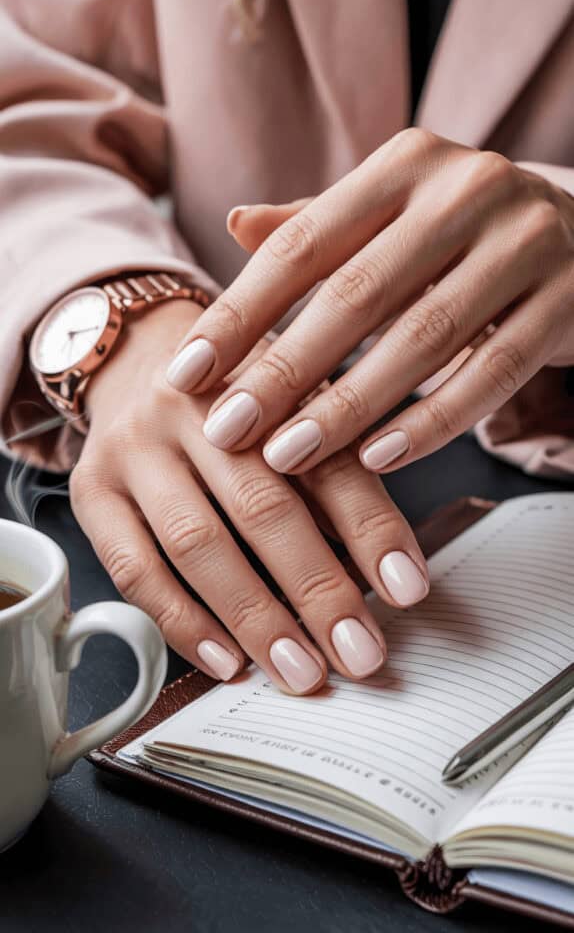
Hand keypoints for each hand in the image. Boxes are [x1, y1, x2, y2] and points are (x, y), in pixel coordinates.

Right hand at [71, 299, 428, 694]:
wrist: (136, 356)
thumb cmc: (235, 398)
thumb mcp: (294, 408)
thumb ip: (335, 475)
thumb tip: (383, 574)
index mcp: (263, 379)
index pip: (327, 461)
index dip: (371, 529)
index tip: (407, 591)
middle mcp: (194, 407)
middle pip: (262, 506)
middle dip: (317, 590)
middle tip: (359, 654)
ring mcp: (134, 448)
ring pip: (197, 544)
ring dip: (254, 618)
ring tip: (300, 670)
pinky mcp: (92, 490)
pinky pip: (134, 568)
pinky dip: (183, 621)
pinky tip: (226, 659)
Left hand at [166, 130, 573, 473]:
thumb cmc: (467, 235)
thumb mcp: (394, 213)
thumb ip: (319, 223)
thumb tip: (234, 224)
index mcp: (406, 164)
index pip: (302, 244)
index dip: (237, 314)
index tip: (186, 375)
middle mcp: (467, 189)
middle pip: (355, 293)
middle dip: (283, 370)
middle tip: (228, 431)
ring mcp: (526, 241)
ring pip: (422, 337)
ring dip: (348, 406)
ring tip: (290, 456)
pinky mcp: (570, 299)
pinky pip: (491, 372)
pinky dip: (433, 421)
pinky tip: (380, 457)